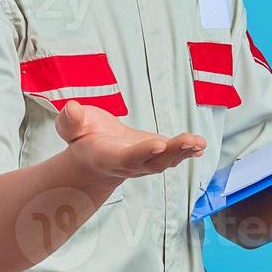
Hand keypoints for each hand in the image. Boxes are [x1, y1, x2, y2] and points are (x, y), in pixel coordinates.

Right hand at [55, 99, 205, 180]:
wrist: (93, 156)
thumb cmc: (83, 137)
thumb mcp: (70, 128)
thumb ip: (70, 120)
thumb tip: (71, 107)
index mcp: (109, 158)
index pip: (128, 157)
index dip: (143, 152)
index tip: (158, 144)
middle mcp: (130, 163)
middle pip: (154, 162)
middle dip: (172, 153)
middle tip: (189, 142)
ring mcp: (146, 161)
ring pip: (166, 160)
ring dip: (184, 152)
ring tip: (199, 142)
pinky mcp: (156, 154)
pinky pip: (173, 155)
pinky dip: (188, 152)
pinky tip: (201, 146)